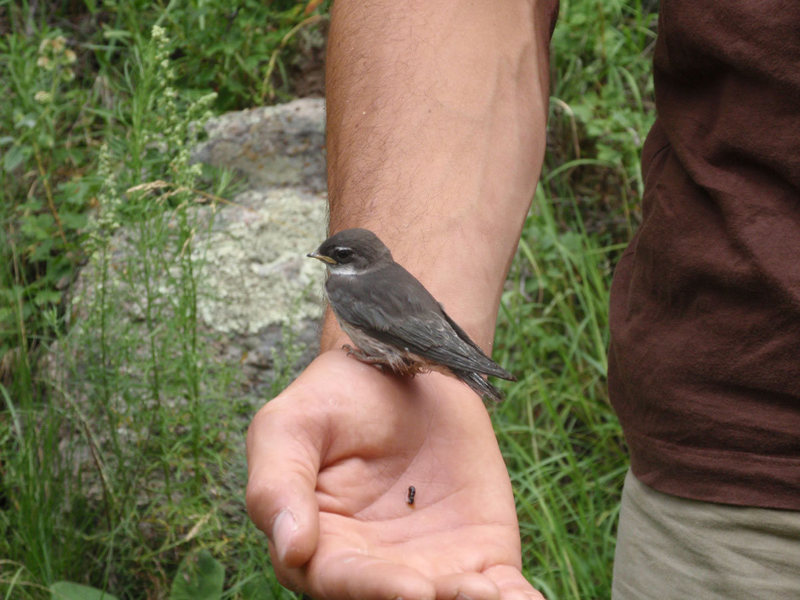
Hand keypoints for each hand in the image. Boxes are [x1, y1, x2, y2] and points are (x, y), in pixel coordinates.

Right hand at [246, 349, 543, 599]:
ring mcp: (432, 564)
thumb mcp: (289, 427)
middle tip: (465, 595)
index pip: (341, 582)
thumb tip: (292, 550)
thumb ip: (278, 485)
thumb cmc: (332, 398)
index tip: (412, 590)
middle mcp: (377, 568)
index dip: (373, 589)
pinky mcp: (480, 551)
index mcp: (322, 548)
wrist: (400, 365)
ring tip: (495, 597)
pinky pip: (501, 588)